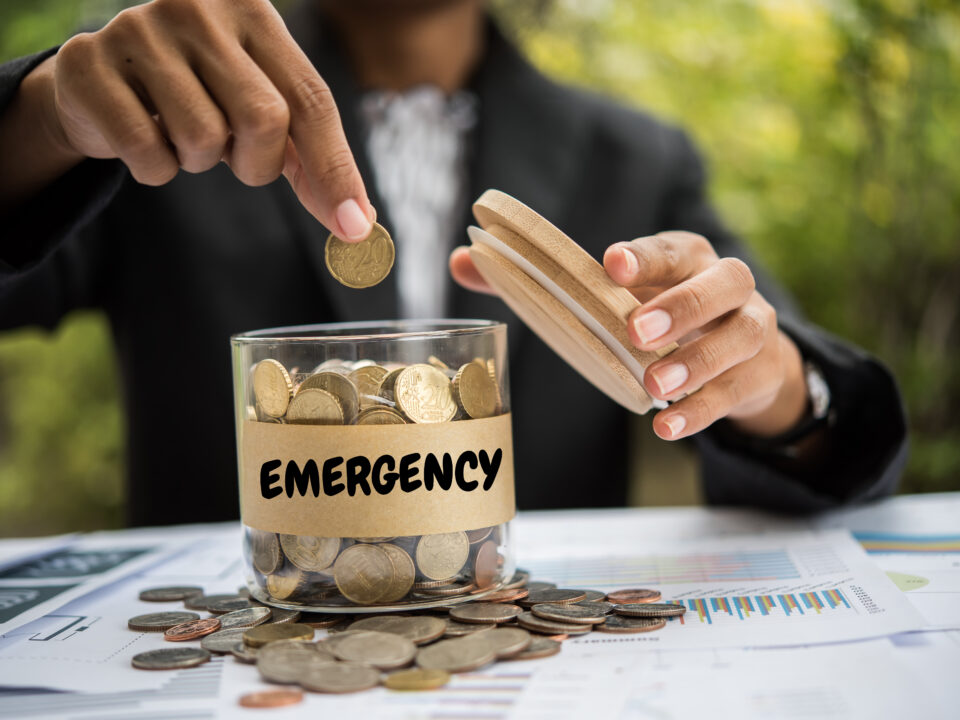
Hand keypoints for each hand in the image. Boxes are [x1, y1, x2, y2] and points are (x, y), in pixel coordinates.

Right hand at [40, 0, 373, 238]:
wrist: (100, 80)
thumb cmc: (200, 96)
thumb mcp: (260, 111)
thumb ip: (309, 157)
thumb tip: (358, 223)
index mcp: (254, 13)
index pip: (311, 100)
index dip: (336, 170)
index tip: (355, 227)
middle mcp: (198, 8)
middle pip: (265, 119)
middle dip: (256, 162)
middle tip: (230, 153)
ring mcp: (139, 30)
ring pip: (204, 138)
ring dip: (199, 162)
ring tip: (180, 133)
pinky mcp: (88, 65)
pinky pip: (148, 153)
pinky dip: (155, 168)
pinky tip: (143, 136)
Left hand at [450, 231, 808, 439]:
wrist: (745, 356)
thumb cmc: (662, 314)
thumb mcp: (616, 296)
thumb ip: (540, 280)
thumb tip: (461, 259)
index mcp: (686, 256)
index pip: (671, 247)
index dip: (644, 255)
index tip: (610, 264)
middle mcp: (728, 283)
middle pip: (720, 282)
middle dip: (681, 305)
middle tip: (636, 331)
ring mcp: (752, 328)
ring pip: (740, 336)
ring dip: (696, 361)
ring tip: (653, 386)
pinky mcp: (757, 373)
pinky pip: (736, 391)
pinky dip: (703, 410)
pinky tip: (666, 428)